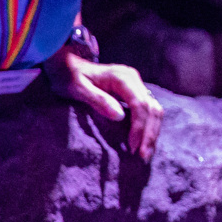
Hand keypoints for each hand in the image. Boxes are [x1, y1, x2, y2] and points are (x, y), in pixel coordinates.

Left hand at [44, 50, 162, 160]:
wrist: (66, 65)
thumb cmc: (68, 76)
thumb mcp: (77, 88)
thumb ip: (98, 100)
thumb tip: (120, 117)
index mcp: (123, 78)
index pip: (140, 104)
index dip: (139, 127)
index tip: (132, 147)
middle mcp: (135, 80)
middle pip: (152, 108)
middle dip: (149, 133)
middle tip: (143, 156)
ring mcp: (136, 86)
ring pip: (154, 111)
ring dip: (152, 132)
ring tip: (145, 153)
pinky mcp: (134, 94)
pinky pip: (148, 112)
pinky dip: (148, 128)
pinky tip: (143, 142)